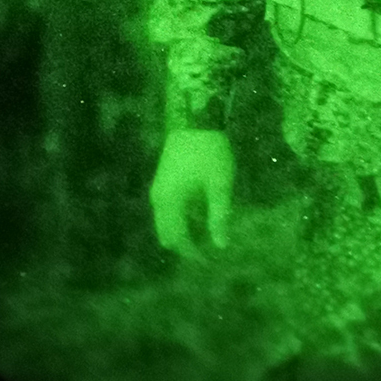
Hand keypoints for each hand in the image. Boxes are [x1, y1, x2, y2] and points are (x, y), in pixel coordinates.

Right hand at [149, 128, 234, 255]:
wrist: (195, 116)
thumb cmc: (209, 150)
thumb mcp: (220, 185)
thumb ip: (219, 216)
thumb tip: (221, 245)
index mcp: (170, 203)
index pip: (178, 239)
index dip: (193, 254)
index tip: (211, 264)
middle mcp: (159, 199)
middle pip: (167, 233)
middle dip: (186, 246)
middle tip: (208, 253)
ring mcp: (159, 189)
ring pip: (167, 221)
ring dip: (184, 231)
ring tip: (208, 235)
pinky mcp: (165, 180)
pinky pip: (170, 209)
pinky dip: (183, 218)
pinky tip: (203, 215)